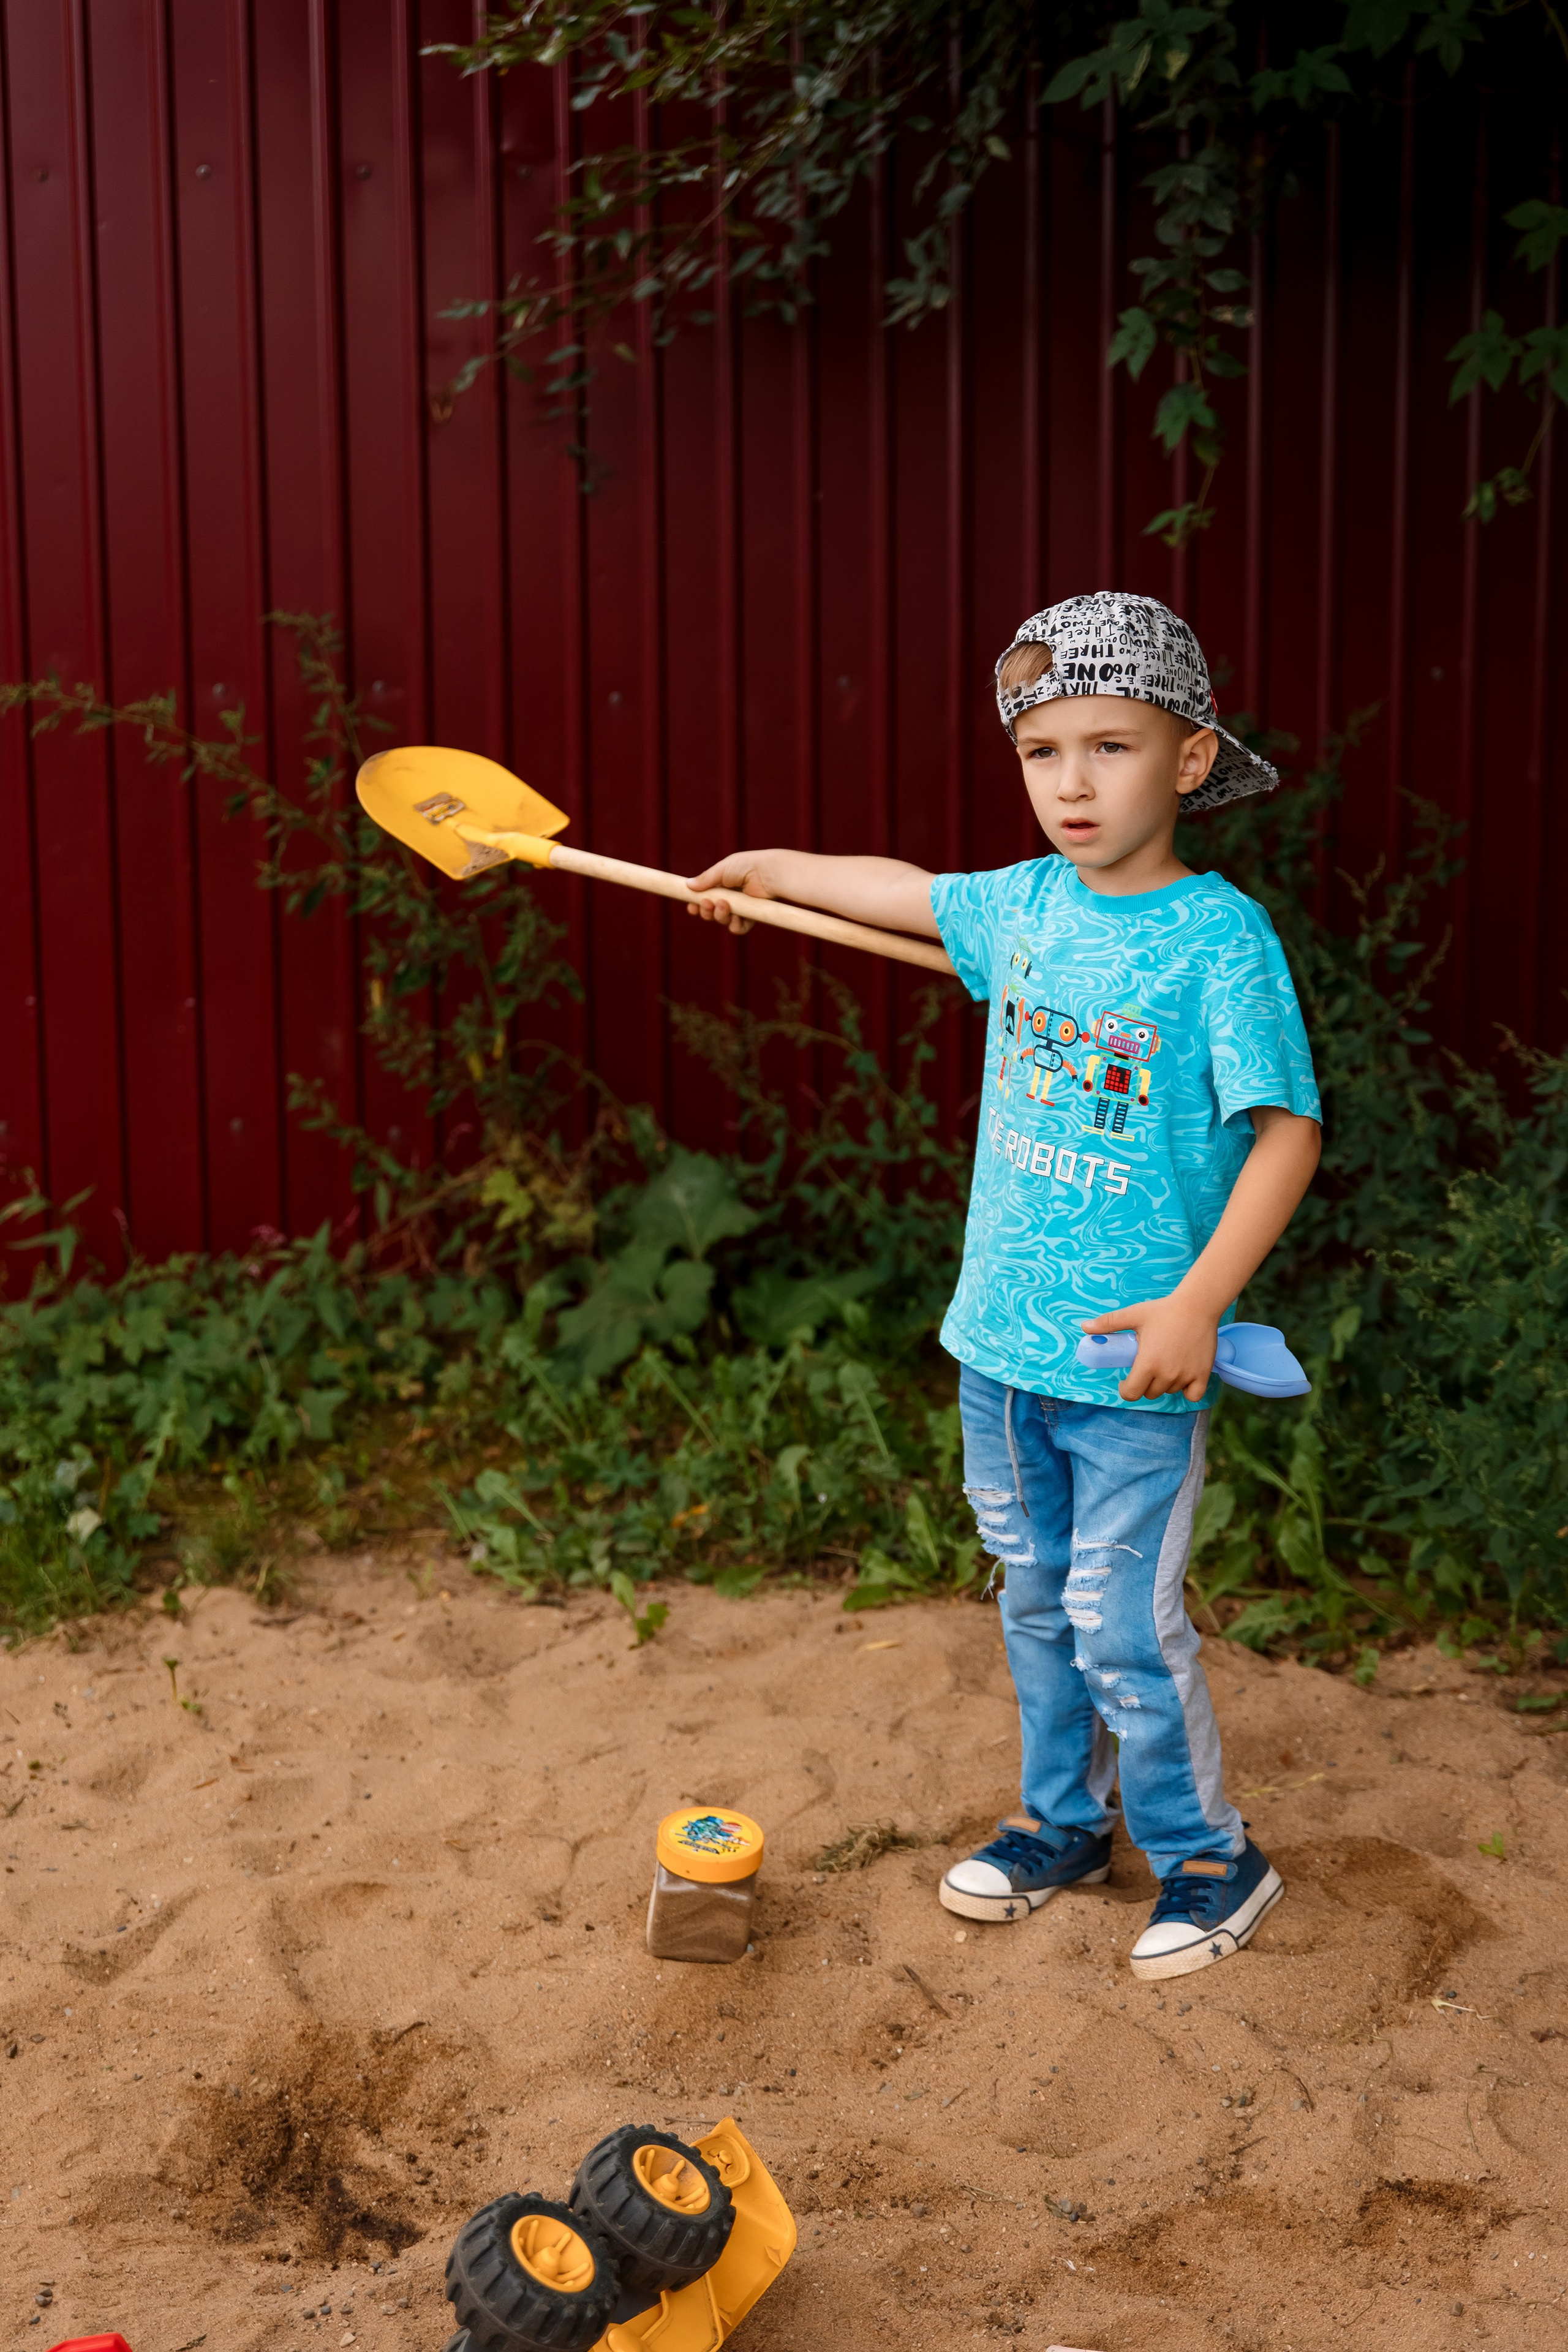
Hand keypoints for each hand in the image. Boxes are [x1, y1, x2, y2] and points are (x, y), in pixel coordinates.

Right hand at [684, 851, 780, 935]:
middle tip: (707, 904)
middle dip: (706, 911)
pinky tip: (736, 917)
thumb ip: (705, 879)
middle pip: (711, 912)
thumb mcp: (721, 869)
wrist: (768, 873)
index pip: (705, 898)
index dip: (696, 904)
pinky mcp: (751, 917)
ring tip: (724, 905)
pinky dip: (735, 925)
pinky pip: (738, 928)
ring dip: (719, 915)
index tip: (691, 907)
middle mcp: (730, 897)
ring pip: (722, 920)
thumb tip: (687, 885)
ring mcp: (740, 908)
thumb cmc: (746, 866)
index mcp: (721, 884)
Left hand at [1079, 1293, 1218, 1402]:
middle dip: (1145, 1383)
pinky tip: (1183, 1376)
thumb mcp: (1133, 1315)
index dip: (1126, 1389)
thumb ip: (1108, 1323)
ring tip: (1165, 1362)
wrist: (1197, 1305)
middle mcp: (1167, 1374)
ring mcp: (1186, 1376)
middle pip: (1150, 1393)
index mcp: (1147, 1363)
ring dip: (1165, 1383)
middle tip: (1147, 1366)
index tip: (1126, 1381)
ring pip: (1169, 1391)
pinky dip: (1187, 1390)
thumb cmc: (1163, 1310)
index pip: (1132, 1394)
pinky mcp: (1202, 1374)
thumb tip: (1084, 1327)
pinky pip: (1192, 1395)